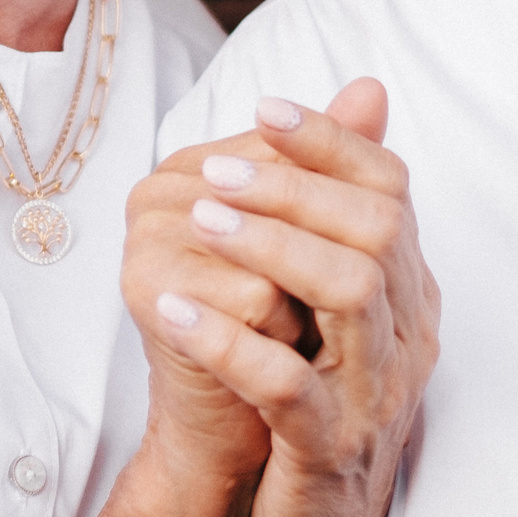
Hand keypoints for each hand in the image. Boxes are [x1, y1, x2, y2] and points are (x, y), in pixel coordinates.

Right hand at [123, 126, 312, 486]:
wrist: (237, 430)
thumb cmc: (279, 333)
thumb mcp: (316, 244)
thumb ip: (340, 163)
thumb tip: (373, 85)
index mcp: (198, 163)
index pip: (293, 154)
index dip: (340, 211)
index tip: (339, 259)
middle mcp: (163, 187)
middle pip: (287, 199)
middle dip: (326, 259)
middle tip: (326, 307)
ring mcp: (146, 234)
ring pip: (277, 254)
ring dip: (306, 307)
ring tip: (294, 336)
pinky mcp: (144, 290)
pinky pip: (254, 300)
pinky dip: (281, 338)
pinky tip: (268, 358)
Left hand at [141, 79, 441, 516]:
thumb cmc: (319, 410)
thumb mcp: (330, 312)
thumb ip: (335, 214)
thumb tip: (361, 91)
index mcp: (408, 295)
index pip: (392, 189)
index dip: (330, 141)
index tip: (264, 107)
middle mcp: (406, 336)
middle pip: (376, 228)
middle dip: (294, 185)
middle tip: (215, 166)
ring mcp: (374, 393)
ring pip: (348, 291)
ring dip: (269, 245)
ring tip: (200, 220)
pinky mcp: (329, 448)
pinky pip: (286, 384)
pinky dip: (227, 339)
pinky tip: (172, 309)